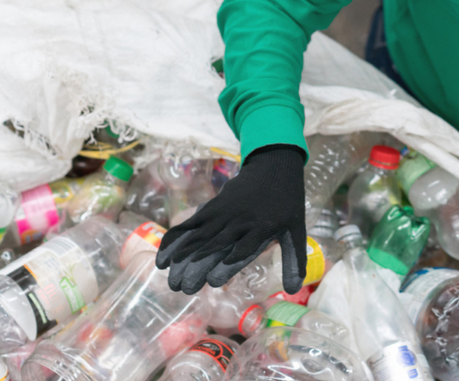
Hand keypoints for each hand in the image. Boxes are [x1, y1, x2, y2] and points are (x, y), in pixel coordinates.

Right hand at [155, 144, 306, 294]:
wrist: (273, 167)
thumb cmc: (286, 203)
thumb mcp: (296, 231)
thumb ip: (293, 260)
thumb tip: (294, 291)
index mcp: (262, 229)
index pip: (242, 250)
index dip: (227, 265)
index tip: (214, 282)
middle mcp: (239, 222)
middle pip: (215, 247)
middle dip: (196, 269)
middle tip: (183, 289)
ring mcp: (222, 215)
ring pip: (198, 239)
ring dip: (182, 260)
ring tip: (171, 281)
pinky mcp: (210, 209)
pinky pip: (189, 226)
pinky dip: (174, 241)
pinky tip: (163, 260)